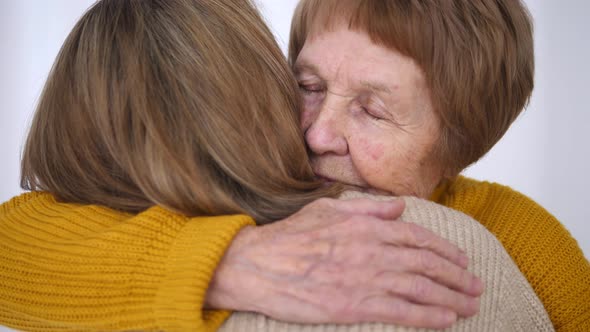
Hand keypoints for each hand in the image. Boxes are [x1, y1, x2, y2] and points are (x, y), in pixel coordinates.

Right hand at [206, 197, 482, 328]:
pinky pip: (401, 312)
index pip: (417, 237)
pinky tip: (446, 320)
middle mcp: (373, 250)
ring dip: (451, 297)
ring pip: (420, 288)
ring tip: (470, 305)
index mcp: (366, 226)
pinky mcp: (355, 306)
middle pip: (426, 264)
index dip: (444, 249)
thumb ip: (367, 206)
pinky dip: (428, 316)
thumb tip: (399, 206)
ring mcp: (365, 279)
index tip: (460, 259)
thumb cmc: (290, 235)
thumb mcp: (327, 208)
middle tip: (476, 285)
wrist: (259, 264)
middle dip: (457, 275)